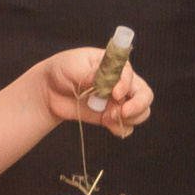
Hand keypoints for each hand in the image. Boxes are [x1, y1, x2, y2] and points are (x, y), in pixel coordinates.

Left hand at [38, 46, 152, 137]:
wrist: (49, 91)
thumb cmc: (63, 70)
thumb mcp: (72, 67)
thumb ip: (87, 74)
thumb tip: (98, 80)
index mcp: (115, 65)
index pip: (129, 74)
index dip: (125, 85)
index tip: (114, 93)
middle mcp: (122, 83)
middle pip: (145, 94)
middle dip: (138, 105)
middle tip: (123, 113)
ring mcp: (118, 101)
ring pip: (141, 112)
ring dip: (130, 119)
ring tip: (108, 118)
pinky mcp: (112, 117)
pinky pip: (127, 127)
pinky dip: (122, 129)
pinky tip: (108, 125)